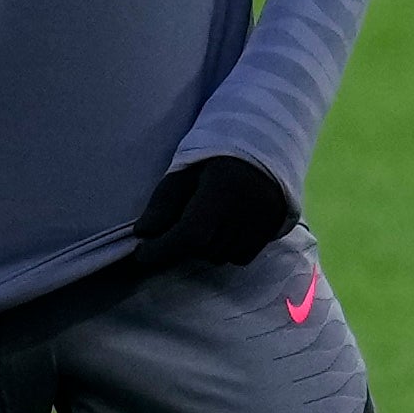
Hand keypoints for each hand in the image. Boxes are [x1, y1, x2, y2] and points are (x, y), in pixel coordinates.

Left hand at [132, 155, 299, 268]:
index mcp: (221, 191)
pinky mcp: (272, 231)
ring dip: (204, 249)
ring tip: (203, 226)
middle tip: (175, 230)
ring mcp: (263, 224)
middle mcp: (246, 211)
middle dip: (182, 246)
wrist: (260, 154)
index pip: (190, 234)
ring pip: (220, 257)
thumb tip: (143, 233)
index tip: (142, 253)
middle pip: (203, 249)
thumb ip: (163, 203)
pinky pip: (240, 258)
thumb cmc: (215, 162)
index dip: (163, 249)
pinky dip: (226, 251)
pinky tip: (223, 232)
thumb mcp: (183, 174)